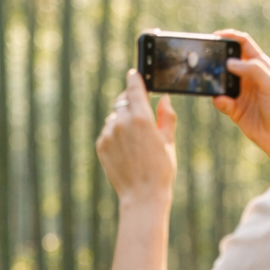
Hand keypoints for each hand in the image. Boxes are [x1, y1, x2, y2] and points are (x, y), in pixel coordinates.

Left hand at [96, 69, 176, 207]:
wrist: (142, 195)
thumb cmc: (161, 169)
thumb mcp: (168, 141)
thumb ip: (166, 117)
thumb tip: (164, 99)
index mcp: (142, 117)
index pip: (134, 87)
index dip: (134, 79)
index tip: (134, 74)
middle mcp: (122, 122)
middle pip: (122, 101)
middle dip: (130, 101)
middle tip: (139, 111)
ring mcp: (109, 134)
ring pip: (114, 117)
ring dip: (122, 120)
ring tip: (135, 140)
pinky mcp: (101, 145)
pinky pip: (107, 132)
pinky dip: (115, 135)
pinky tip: (126, 150)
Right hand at [211, 29, 269, 178]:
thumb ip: (253, 70)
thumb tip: (230, 62)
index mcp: (261, 66)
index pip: (244, 44)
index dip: (231, 37)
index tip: (216, 36)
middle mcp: (249, 77)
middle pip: (229, 61)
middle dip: (217, 59)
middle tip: (206, 59)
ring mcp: (240, 92)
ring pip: (221, 81)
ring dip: (215, 81)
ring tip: (209, 80)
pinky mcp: (234, 108)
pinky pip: (220, 100)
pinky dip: (218, 100)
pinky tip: (222, 101)